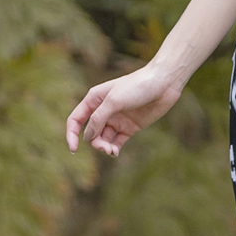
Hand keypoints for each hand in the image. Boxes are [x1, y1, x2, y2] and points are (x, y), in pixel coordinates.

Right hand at [65, 64, 182, 156]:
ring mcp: (117, 119)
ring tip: (112, 151)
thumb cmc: (138, 86)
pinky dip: (114, 148)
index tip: (73, 149)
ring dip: (104, 147)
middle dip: (94, 142)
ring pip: (103, 139)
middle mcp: (104, 110)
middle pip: (90, 132)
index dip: (71, 134)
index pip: (76, 119)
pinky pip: (116, 142)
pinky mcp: (130, 127)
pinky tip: (115, 152)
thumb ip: (98, 118)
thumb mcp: (114, 101)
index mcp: (94, 99)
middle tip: (105, 148)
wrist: (164, 84)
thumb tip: (87, 136)